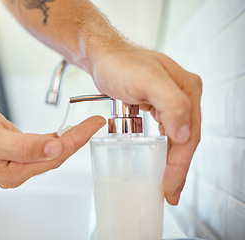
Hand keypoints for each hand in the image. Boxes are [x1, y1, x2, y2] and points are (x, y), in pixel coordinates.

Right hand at [0, 99, 105, 187]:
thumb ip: (24, 147)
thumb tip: (54, 150)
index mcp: (12, 172)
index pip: (54, 158)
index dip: (76, 141)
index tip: (93, 125)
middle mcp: (18, 172)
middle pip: (56, 157)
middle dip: (78, 139)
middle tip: (95, 122)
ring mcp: (18, 164)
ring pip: (52, 153)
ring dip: (71, 139)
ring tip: (87, 125)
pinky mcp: (19, 154)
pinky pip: (44, 148)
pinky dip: (58, 139)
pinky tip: (67, 132)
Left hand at [90, 46, 201, 204]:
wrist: (104, 56)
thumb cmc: (121, 64)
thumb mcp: (147, 80)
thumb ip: (172, 103)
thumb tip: (185, 134)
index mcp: (188, 91)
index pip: (189, 136)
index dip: (180, 165)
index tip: (169, 186)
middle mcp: (184, 96)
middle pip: (186, 140)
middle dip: (178, 169)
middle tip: (170, 192)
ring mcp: (172, 100)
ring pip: (177, 138)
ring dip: (173, 162)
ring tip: (167, 183)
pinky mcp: (159, 103)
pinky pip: (166, 131)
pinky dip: (165, 149)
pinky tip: (160, 160)